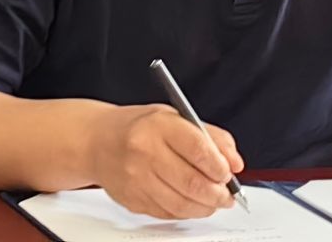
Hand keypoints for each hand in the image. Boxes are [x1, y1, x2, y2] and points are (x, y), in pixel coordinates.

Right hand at [87, 104, 243, 220]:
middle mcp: (144, 151)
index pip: (199, 149)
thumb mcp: (173, 117)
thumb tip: (235, 162)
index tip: (229, 173)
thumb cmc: (138, 127)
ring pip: (183, 204)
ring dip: (206, 207)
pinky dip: (186, 212)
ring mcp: (136, 178)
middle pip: (194, 183)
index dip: (220, 166)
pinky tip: (189, 202)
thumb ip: (209, 136)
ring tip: (212, 201)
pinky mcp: (132, 199)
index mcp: (158, 126)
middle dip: (219, 194)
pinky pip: (169, 214)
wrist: (96, 141)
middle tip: (227, 194)